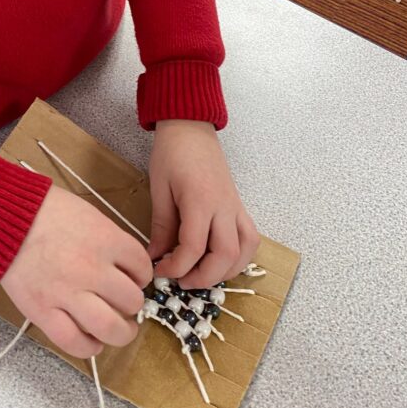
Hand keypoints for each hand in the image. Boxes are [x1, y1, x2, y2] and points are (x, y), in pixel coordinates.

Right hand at [1, 185, 152, 359]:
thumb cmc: (45, 209)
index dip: (142, 276)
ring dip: (121, 333)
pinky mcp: (43, 311)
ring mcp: (67, 293)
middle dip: (133, 305)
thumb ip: (109, 239)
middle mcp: (92, 269)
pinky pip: (74, 342)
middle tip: (127, 305)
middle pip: (131, 300)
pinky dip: (89, 347)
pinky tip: (92, 342)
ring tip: (119, 330)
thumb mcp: (88, 214)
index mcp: (106, 240)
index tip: (135, 279)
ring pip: (110, 328)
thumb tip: (125, 264)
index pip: (142, 267)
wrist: (5, 216)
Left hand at [147, 120, 259, 288]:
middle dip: (203, 277)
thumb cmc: (171, 153)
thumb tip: (157, 258)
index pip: (194, 248)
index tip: (160, 271)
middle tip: (181, 281)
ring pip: (245, 250)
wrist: (190, 127)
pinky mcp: (238, 205)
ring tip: (202, 275)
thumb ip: (162, 227)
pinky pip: (249, 237)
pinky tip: (221, 261)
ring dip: (226, 271)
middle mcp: (224, 206)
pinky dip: (239, 256)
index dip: (176, 267)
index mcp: (200, 200)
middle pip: (225, 255)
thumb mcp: (159, 189)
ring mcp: (235, 206)